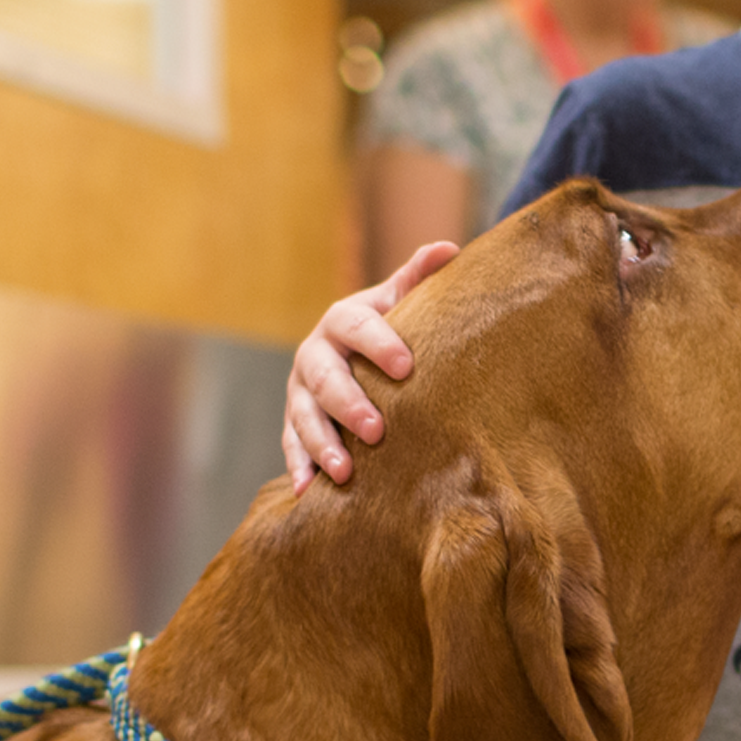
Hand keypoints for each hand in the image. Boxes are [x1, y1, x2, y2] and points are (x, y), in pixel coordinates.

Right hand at [282, 241, 459, 494]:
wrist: (351, 349)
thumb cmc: (388, 325)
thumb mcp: (400, 300)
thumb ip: (419, 276)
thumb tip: (449, 248)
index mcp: (343, 320)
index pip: (358, 327)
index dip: (380, 345)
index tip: (407, 367)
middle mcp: (315, 353)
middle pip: (324, 378)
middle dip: (348, 404)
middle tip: (376, 429)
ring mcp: (299, 391)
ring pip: (304, 416)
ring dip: (322, 444)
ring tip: (345, 471)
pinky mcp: (293, 421)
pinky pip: (290, 445)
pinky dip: (298, 467)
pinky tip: (306, 491)